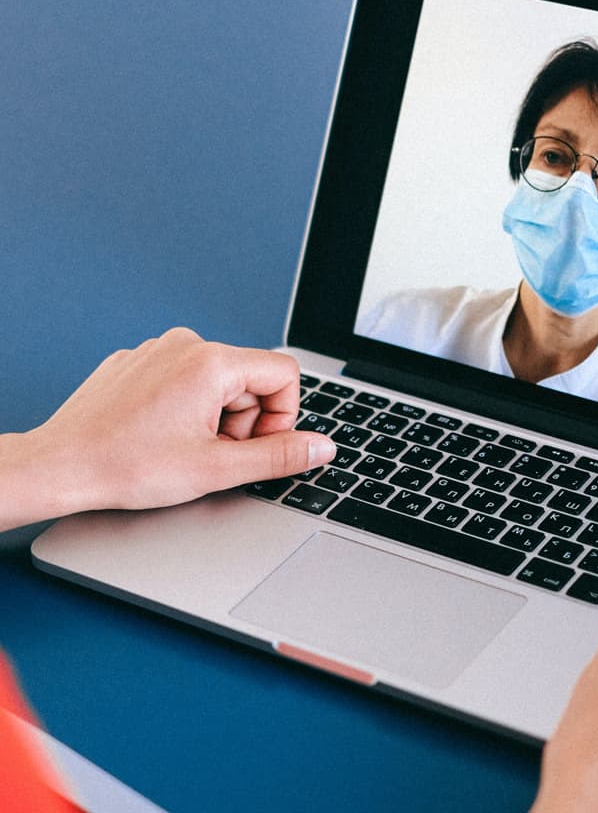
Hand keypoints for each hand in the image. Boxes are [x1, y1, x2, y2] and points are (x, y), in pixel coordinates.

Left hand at [30, 327, 335, 514]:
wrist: (60, 466)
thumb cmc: (127, 465)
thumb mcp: (216, 469)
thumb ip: (279, 456)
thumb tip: (321, 447)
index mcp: (212, 362)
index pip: (285, 374)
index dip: (281, 417)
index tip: (251, 446)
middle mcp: (186, 343)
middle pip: (251, 379)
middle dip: (244, 421)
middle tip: (210, 453)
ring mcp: (159, 348)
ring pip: (218, 380)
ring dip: (215, 416)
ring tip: (182, 446)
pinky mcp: (139, 360)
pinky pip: (184, 377)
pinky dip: (184, 407)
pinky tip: (158, 434)